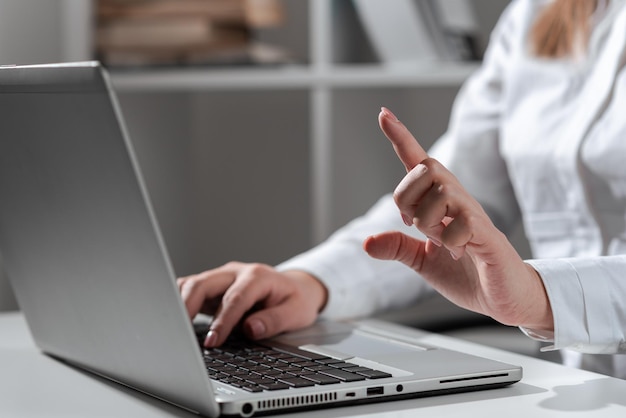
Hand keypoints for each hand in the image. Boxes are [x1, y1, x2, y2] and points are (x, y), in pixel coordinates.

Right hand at [177, 262, 327, 346]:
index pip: (234, 298)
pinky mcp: (212, 287)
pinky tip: (173, 320)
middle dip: (189, 307)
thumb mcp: (296, 312)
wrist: (296, 288)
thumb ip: (274, 320)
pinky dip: (178, 302)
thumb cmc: (295, 300)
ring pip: (191, 284)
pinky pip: (189, 290)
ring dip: (179, 304)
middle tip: (181, 334)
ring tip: (172, 328)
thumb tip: (251, 328)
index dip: (222, 321)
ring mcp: (221, 278)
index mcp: (257, 276)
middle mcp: (235, 273)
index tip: (213, 341)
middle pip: (204, 283)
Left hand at [364, 107, 552, 330]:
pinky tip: (460, 253)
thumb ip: (398, 247)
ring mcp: (474, 215)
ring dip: (429, 224)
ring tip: (444, 243)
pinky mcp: (487, 235)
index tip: (383, 113)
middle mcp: (457, 200)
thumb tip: (367, 242)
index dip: (400, 137)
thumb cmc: (467, 274)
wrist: (503, 298)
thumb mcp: (422, 261)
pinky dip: (449, 244)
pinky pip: (459, 225)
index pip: (418, 163)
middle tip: (421, 227)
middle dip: (409, 198)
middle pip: (425, 169)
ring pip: (440, 193)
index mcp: (440, 203)